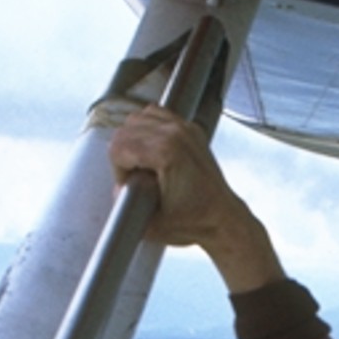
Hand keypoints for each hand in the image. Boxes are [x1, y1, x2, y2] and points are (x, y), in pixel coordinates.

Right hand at [108, 106, 283, 291]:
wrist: (222, 218)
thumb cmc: (195, 221)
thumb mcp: (153, 224)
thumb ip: (126, 205)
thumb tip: (116, 189)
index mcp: (166, 152)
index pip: (119, 146)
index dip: (118, 169)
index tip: (129, 184)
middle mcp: (175, 134)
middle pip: (126, 129)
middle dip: (123, 154)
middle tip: (134, 176)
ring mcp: (184, 128)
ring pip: (139, 118)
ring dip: (133, 139)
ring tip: (142, 162)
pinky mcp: (190, 128)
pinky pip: (157, 114)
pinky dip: (148, 128)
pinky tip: (151, 149)